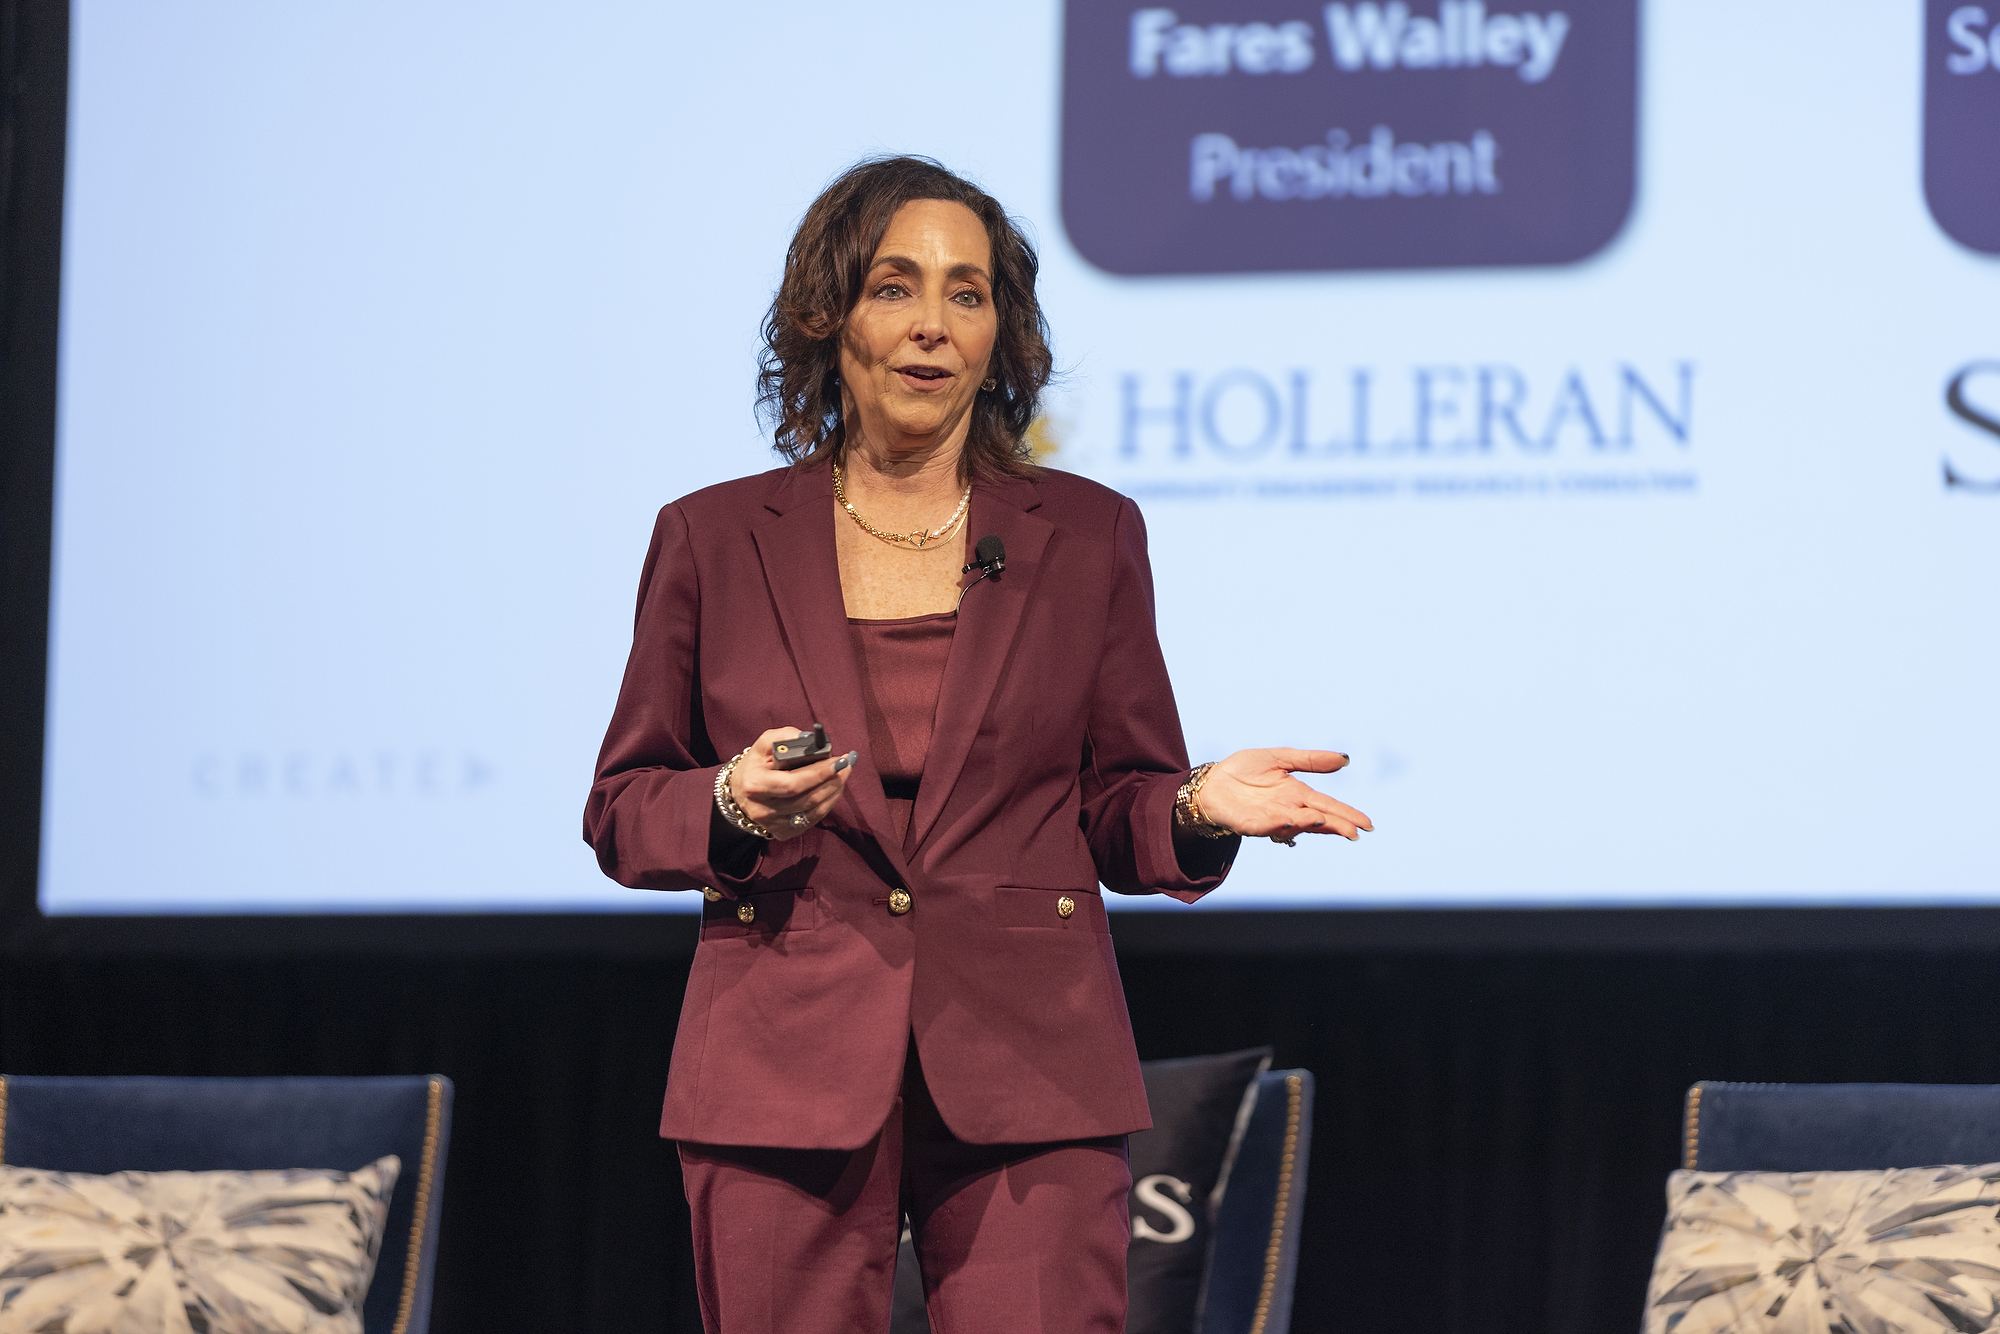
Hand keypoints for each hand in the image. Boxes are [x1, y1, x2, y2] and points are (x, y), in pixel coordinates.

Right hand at [729, 728, 854, 841]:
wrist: (739, 794)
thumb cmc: (755, 765)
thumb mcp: (764, 744)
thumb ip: (785, 737)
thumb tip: (810, 738)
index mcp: (755, 785)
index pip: (793, 783)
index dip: (819, 773)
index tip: (839, 760)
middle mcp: (763, 810)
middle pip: (808, 799)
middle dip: (833, 780)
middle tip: (847, 764)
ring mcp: (774, 825)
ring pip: (815, 811)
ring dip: (835, 791)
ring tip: (843, 774)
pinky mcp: (784, 833)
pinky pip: (814, 820)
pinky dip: (828, 803)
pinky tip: (833, 789)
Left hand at [1195, 748, 1372, 841]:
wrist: (1212, 781)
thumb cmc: (1244, 770)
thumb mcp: (1280, 758)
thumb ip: (1310, 760)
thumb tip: (1345, 759)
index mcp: (1298, 794)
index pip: (1328, 806)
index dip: (1347, 815)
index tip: (1367, 824)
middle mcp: (1288, 810)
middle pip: (1317, 820)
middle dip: (1335, 826)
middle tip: (1353, 832)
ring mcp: (1270, 819)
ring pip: (1295, 825)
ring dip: (1308, 824)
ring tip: (1323, 819)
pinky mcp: (1250, 825)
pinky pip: (1267, 827)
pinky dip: (1278, 826)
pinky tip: (1288, 821)